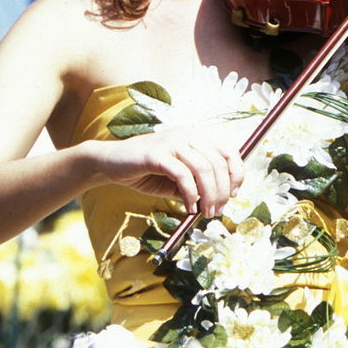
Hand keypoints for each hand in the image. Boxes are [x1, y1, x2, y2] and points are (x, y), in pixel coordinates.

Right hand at [90, 126, 243, 215]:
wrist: (111, 163)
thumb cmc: (147, 171)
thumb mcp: (178, 179)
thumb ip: (197, 185)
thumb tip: (218, 202)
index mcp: (197, 137)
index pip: (228, 151)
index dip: (236, 174)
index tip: (234, 195)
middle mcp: (188, 135)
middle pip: (218, 163)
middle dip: (222, 191)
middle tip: (217, 212)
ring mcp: (173, 141)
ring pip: (204, 168)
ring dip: (209, 195)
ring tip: (205, 213)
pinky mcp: (157, 153)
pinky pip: (182, 174)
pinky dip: (190, 194)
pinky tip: (189, 207)